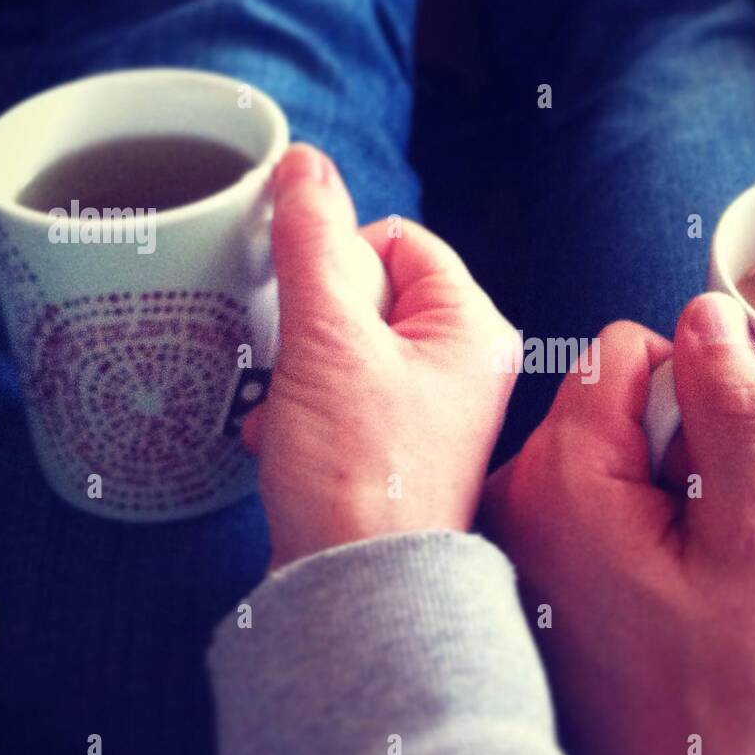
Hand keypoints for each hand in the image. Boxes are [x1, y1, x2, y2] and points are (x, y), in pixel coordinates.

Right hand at [248, 144, 515, 569]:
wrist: (355, 592)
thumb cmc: (358, 472)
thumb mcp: (327, 339)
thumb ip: (313, 241)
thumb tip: (305, 162)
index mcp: (472, 328)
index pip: (400, 239)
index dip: (339, 259)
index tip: (308, 307)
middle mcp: (463, 366)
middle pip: (367, 292)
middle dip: (310, 326)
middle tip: (297, 369)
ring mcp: (429, 410)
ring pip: (342, 346)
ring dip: (297, 370)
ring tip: (288, 413)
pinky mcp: (393, 448)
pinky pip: (337, 395)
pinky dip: (301, 409)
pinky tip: (282, 441)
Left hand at [482, 293, 754, 754]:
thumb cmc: (713, 700)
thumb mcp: (750, 550)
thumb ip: (734, 421)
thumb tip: (711, 316)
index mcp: (563, 477)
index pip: (626, 350)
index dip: (694, 393)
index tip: (717, 475)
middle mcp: (510, 495)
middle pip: (604, 398)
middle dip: (667, 441)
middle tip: (701, 537)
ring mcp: (502, 536)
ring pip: (591, 450)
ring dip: (643, 486)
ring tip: (674, 575)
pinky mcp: (509, 570)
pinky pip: (570, 500)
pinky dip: (615, 523)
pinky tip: (641, 594)